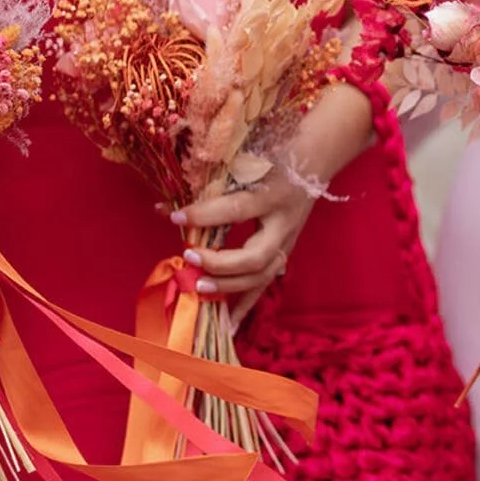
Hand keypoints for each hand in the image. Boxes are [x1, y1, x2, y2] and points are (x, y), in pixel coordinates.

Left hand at [171, 165, 315, 326]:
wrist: (316, 158)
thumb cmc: (275, 155)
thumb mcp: (244, 163)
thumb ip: (209, 185)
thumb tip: (163, 209)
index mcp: (273, 194)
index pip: (236, 209)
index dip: (204, 215)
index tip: (176, 217)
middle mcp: (284, 224)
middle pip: (255, 257)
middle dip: (220, 263)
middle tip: (190, 257)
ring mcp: (287, 242)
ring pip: (262, 276)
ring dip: (229, 286)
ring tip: (200, 287)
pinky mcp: (284, 253)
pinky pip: (264, 285)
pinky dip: (245, 307)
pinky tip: (228, 326)